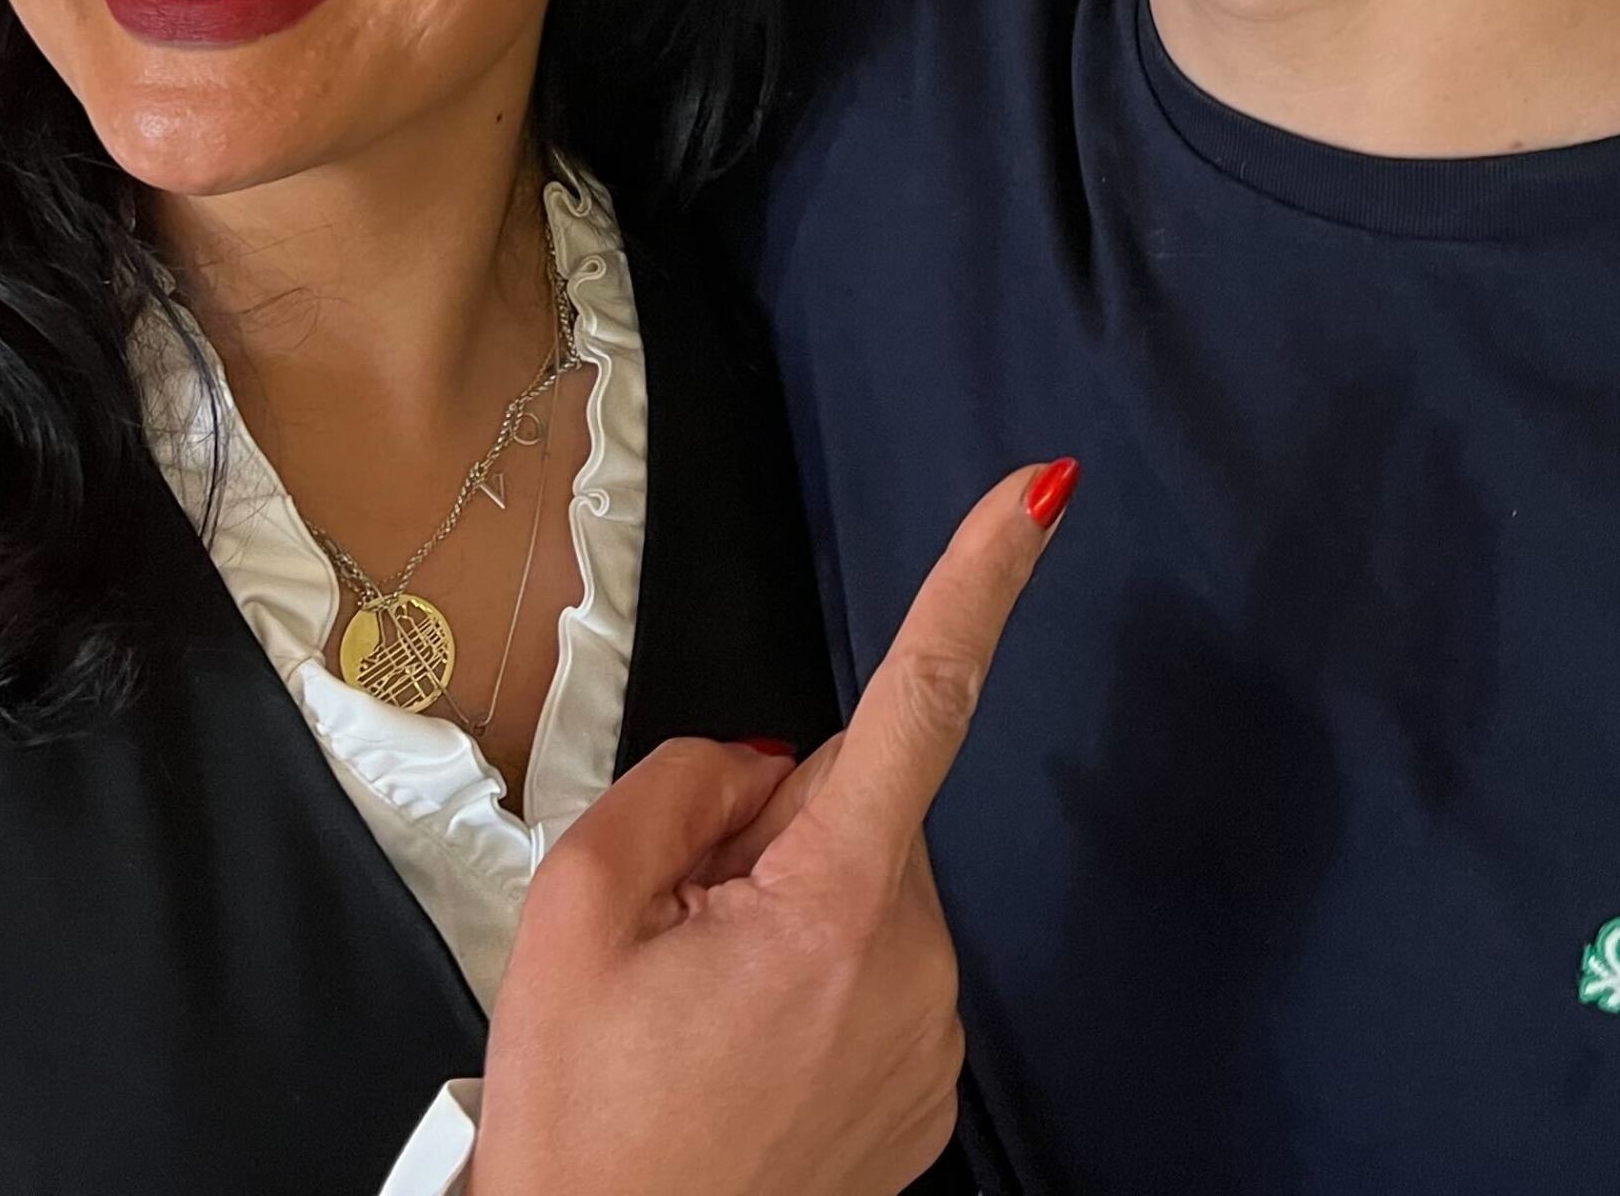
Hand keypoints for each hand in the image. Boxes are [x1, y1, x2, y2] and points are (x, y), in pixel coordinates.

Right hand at [470, 458, 1075, 1195]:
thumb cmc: (585, 1129)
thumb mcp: (577, 915)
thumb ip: (679, 789)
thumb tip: (767, 762)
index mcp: (835, 909)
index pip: (923, 704)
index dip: (981, 581)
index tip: (1043, 491)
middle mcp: (916, 970)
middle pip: (858, 813)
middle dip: (772, 832)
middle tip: (670, 935)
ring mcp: (930, 1044)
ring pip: (861, 899)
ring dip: (783, 919)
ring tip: (689, 1020)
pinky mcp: (925, 1100)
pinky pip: (871, 982)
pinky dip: (805, 990)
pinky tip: (732, 1061)